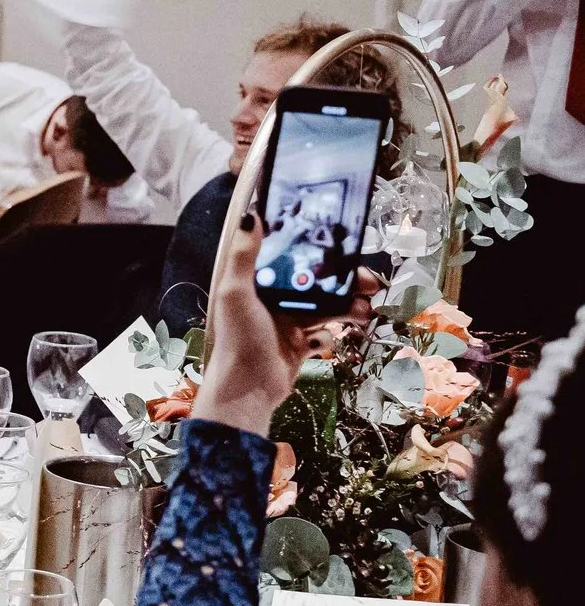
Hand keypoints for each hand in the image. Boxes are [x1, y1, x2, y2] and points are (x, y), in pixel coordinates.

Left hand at [192, 213, 380, 436]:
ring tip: (366, 310)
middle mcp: (272, 300)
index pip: (293, 258)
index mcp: (257, 283)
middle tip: (370, 283)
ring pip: (326, 306)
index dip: (319, 251)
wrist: (247, 390)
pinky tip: (327, 338)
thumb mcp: (236, 293)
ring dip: (347, 306)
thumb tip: (250, 215)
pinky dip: (329, 334)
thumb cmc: (240, 339)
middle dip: (345, 281)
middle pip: (317, 282)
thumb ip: (244, 256)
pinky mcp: (298, 344)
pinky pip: (323, 332)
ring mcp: (287, 323)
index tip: (345, 246)